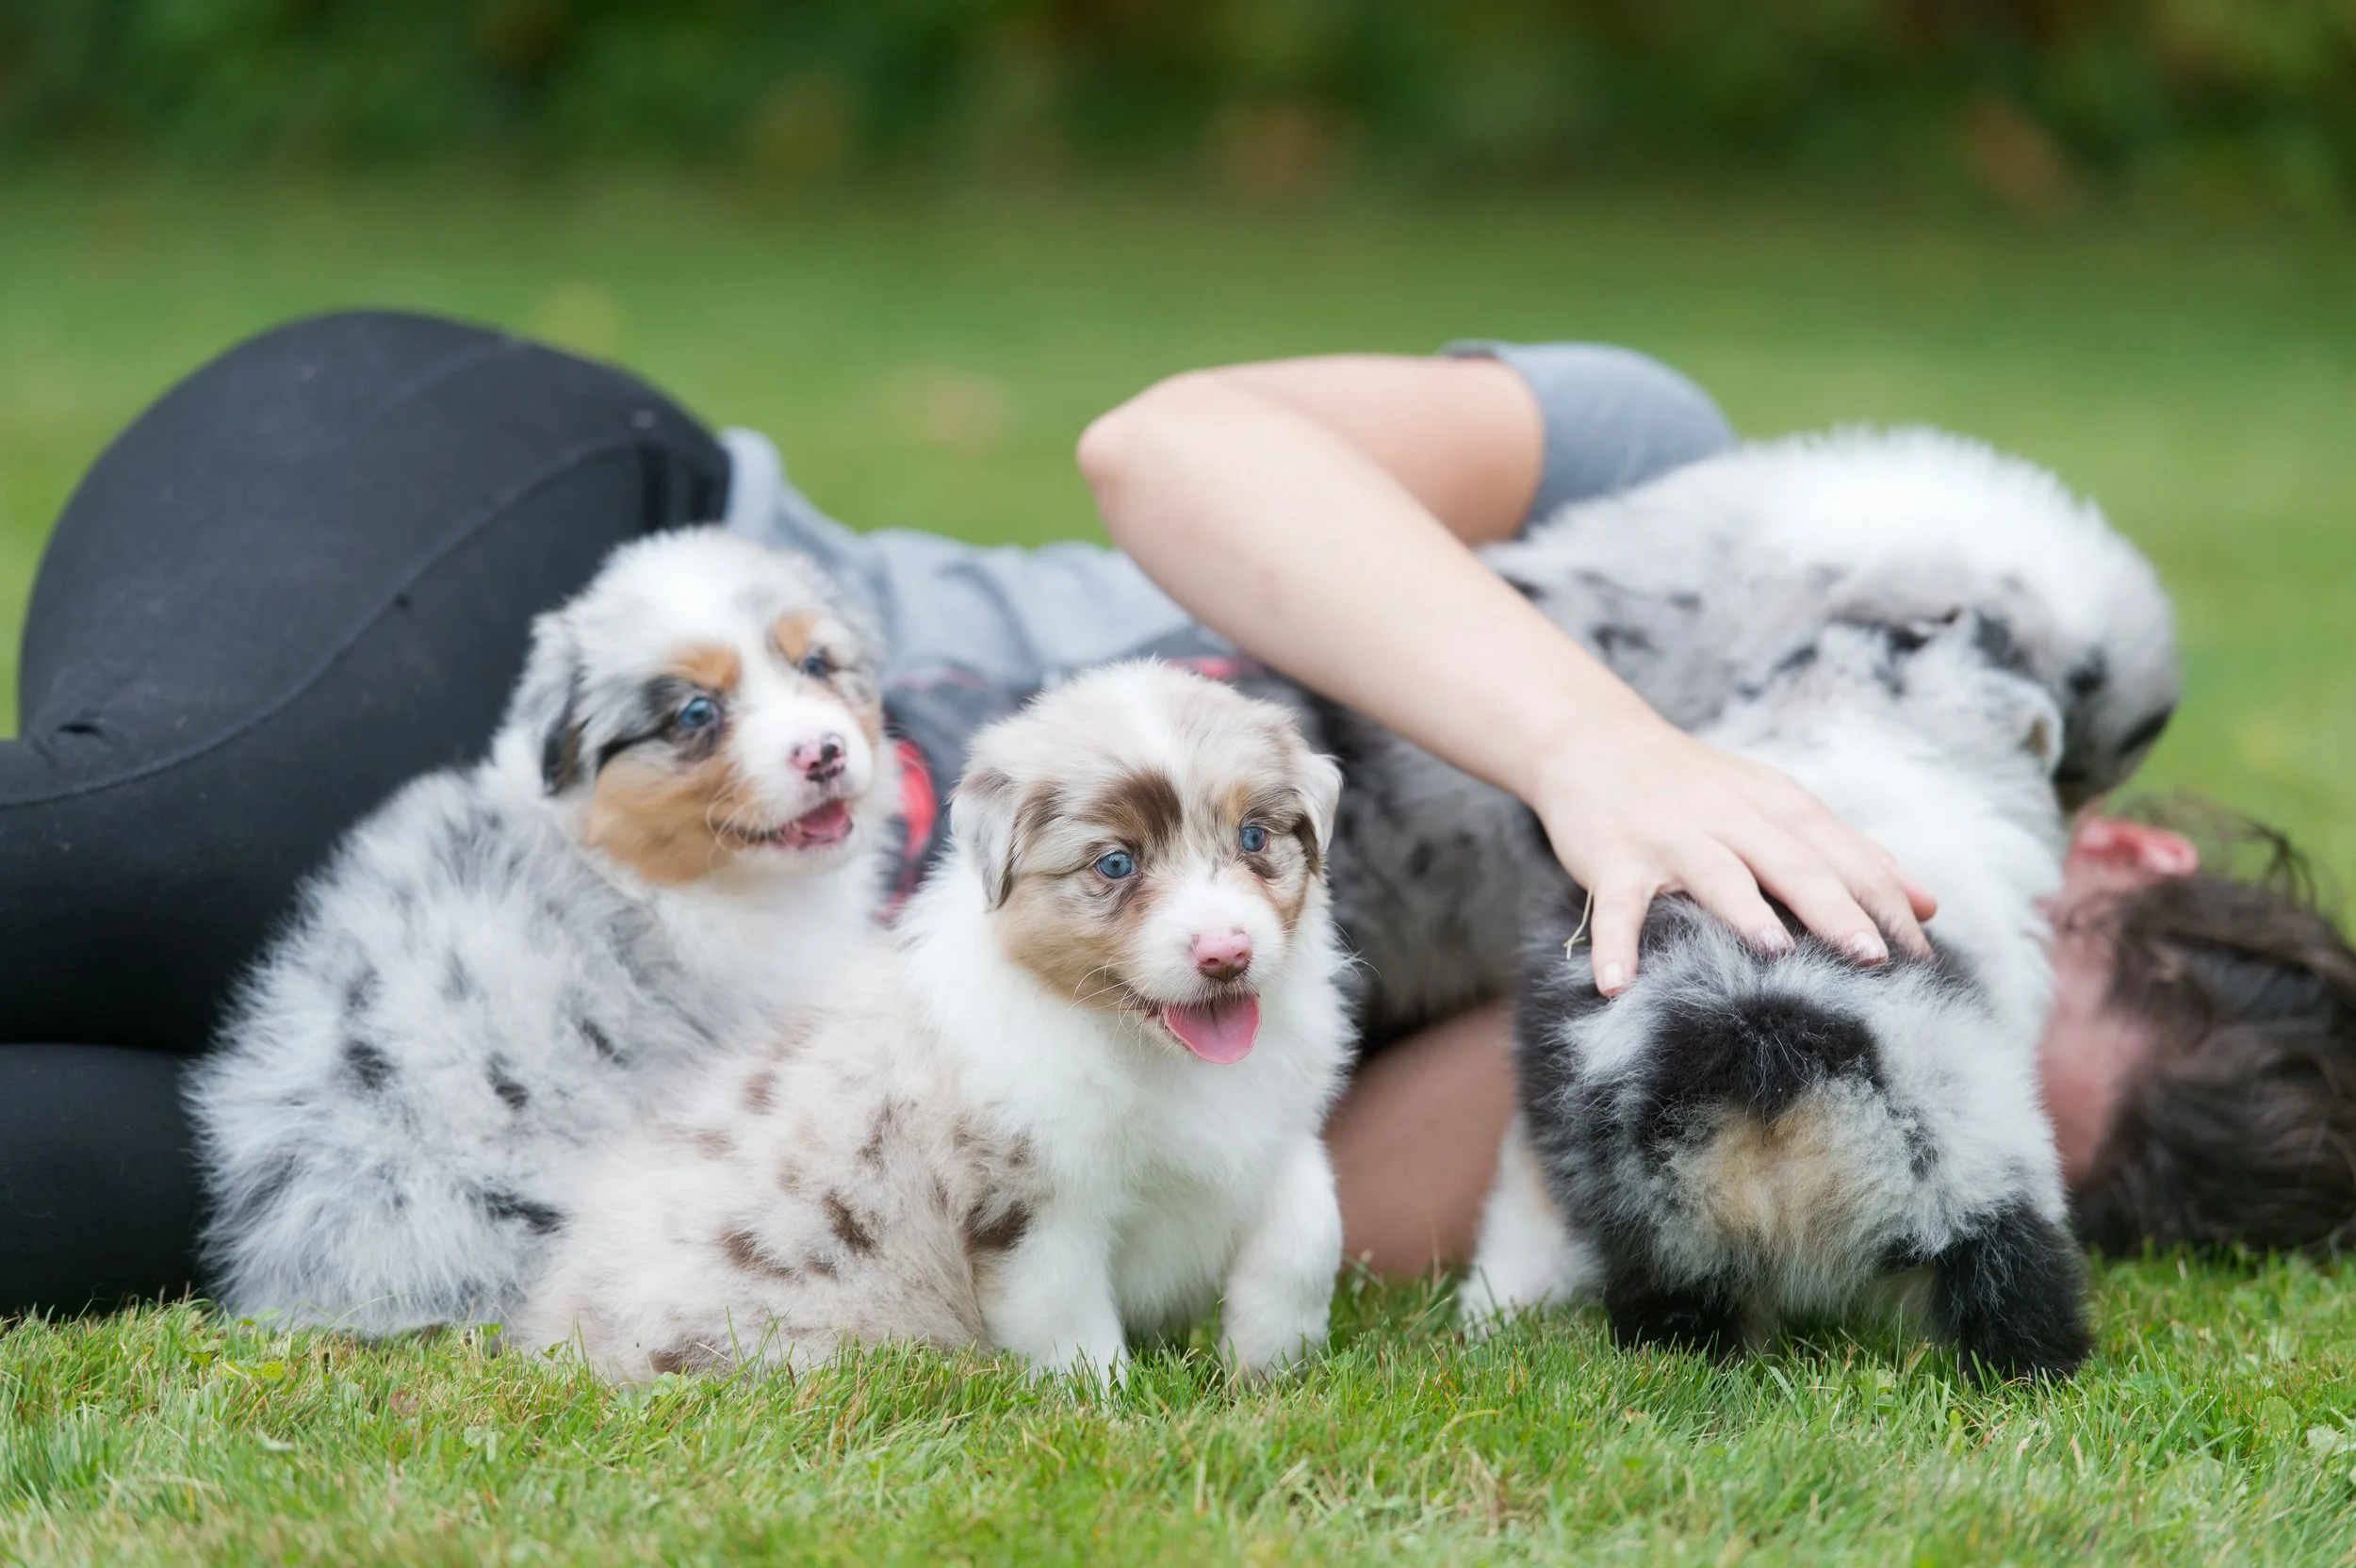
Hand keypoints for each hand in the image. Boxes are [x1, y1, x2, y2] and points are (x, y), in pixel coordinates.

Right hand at [1530, 712, 1935, 995]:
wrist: (1595, 740)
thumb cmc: (1696, 785)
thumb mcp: (1777, 803)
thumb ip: (1849, 852)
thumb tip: (1927, 904)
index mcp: (1776, 805)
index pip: (1842, 855)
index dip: (1884, 903)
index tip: (1920, 957)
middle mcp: (1728, 817)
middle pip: (1790, 863)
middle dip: (1833, 908)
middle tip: (1870, 956)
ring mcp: (1669, 838)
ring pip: (1715, 874)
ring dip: (1743, 911)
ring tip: (1774, 951)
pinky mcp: (1613, 859)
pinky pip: (1617, 906)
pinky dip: (1617, 944)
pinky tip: (1618, 985)